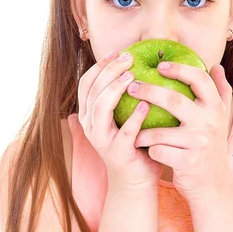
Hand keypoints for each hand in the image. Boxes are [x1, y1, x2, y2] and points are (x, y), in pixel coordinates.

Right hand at [78, 50, 162, 189]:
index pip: (87, 83)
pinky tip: (146, 105)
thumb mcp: (123, 116)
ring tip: (132, 77)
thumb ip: (125, 95)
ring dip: (115, 89)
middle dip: (109, 71)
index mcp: (90, 114)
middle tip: (128, 58)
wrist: (136, 180)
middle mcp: (90, 125)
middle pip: (92, 91)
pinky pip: (124, 133)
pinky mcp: (118, 153)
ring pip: (100, 109)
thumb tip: (138, 64)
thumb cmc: (135, 143)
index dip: (99, 65)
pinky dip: (134, 117)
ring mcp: (101, 140)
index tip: (116, 52)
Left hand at [130, 61, 232, 202]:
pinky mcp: (187, 163)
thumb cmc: (211, 147)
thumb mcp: (221, 119)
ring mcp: (198, 144)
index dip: (179, 69)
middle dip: (148, 91)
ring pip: (159, 132)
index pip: (199, 79)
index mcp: (216, 109)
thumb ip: (220, 91)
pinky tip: (146, 150)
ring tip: (131, 128)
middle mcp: (209, 123)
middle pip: (173, 100)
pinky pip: (158, 151)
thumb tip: (216, 66)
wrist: (215, 185)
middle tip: (132, 87)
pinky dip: (150, 150)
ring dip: (142, 131)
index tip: (160, 66)